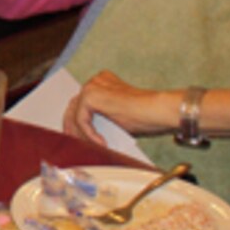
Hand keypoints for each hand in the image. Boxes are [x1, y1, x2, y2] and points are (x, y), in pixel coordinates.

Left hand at [63, 72, 178, 144]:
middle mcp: (95, 81)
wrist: (157, 109)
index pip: (82, 102)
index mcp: (103, 82)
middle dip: (72, 127)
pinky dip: (90, 134)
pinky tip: (101, 143)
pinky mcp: (91, 96)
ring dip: (81, 134)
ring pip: (76, 115)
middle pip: (74, 107)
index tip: (77, 136)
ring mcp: (92, 87)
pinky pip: (82, 120)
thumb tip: (88, 133)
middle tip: (74, 143)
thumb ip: (102, 117)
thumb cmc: (145, 114)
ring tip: (88, 148)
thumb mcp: (118, 116)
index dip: (77, 121)